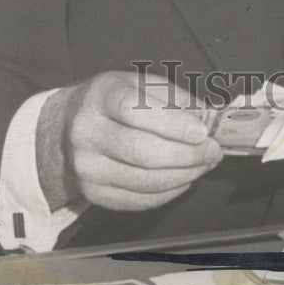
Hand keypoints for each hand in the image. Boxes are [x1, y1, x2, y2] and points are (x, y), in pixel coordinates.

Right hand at [37, 71, 221, 211]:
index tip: (201, 132)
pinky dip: (169, 192)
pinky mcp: (93, 193)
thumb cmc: (114, 101)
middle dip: (186, 155)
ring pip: (143, 180)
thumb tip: (206, 117)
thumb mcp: (140, 84)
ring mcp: (87, 166)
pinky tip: (184, 179)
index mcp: (101, 95)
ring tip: (204, 165)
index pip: (134, 109)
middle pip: (141, 151)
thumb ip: (174, 96)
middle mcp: (87, 131)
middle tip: (213, 151)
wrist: (70, 125)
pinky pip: (138, 200)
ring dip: (183, 175)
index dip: (171, 122)